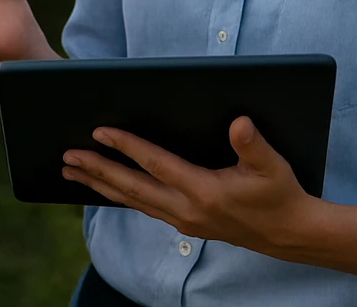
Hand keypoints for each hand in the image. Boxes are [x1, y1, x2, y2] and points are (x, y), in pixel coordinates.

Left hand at [60, 117, 319, 255]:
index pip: (155, 165)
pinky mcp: (185, 224)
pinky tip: (104, 187)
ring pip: (132, 201)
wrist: (290, 234)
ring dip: (100, 185)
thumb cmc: (280, 194)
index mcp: (203, 192)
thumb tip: (239, 122)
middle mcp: (186, 210)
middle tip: (66, 156)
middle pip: (131, 188)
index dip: (126, 146)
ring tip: (71, 171)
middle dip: (97, 170)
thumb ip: (253, 145)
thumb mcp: (272, 166)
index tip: (99, 132)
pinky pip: (144, 208)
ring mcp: (183, 221)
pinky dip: (119, 196)